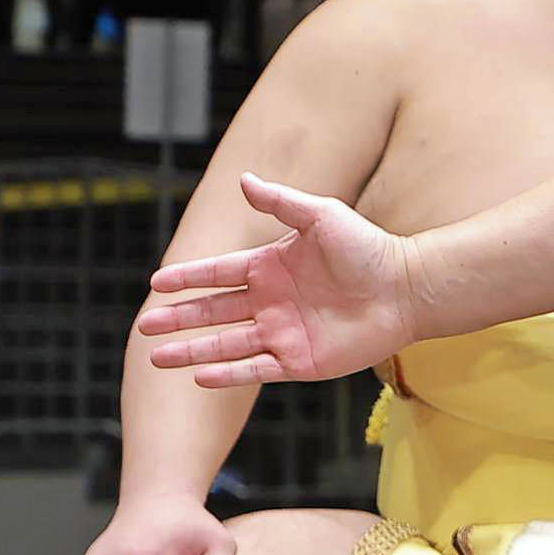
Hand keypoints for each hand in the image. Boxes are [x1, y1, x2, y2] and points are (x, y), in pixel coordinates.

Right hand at [135, 174, 422, 388]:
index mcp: (271, 267)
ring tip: (158, 357)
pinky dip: (227, 373)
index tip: (156, 284)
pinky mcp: (300, 361)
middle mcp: (272, 302)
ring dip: (192, 351)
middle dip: (179, 320)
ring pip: (226, 345)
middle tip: (146, 326)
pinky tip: (199, 376)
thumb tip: (242, 179)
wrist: (406, 288)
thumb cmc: (369, 248)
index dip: (188, 279)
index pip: (219, 274)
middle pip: (214, 312)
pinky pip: (255, 369)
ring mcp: (283, 333)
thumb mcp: (322, 216)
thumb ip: (281, 203)